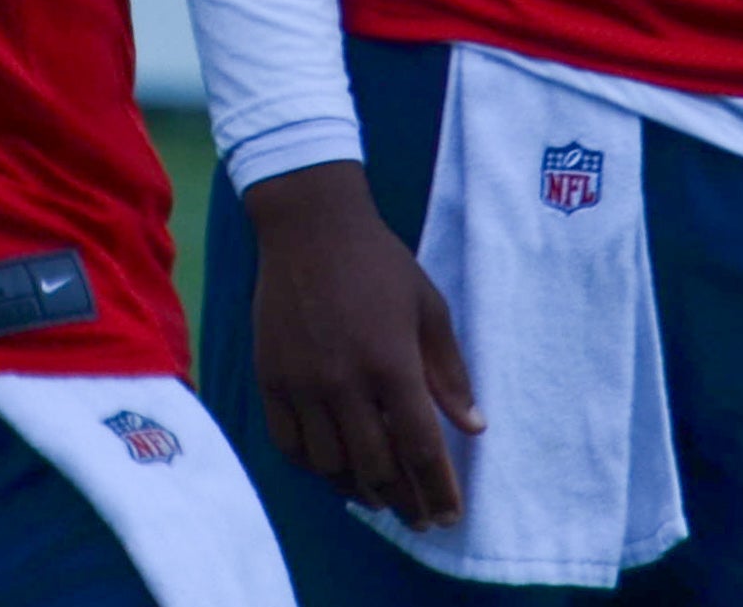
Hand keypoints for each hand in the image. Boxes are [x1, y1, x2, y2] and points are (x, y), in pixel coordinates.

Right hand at [242, 160, 480, 530]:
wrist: (309, 225)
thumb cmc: (379, 263)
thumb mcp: (429, 308)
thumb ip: (449, 372)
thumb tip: (473, 427)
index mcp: (391, 364)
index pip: (420, 449)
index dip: (437, 490)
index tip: (449, 515)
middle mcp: (344, 382)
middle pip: (376, 468)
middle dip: (404, 503)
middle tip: (419, 517)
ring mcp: (301, 383)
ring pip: (330, 465)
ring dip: (358, 490)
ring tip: (379, 498)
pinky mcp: (270, 378)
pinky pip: (289, 444)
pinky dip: (313, 467)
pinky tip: (332, 469)